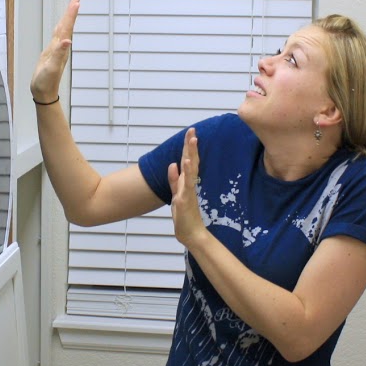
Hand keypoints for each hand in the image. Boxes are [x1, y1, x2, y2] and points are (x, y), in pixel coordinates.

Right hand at [31, 0, 79, 103]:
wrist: (43, 92)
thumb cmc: (46, 82)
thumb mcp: (52, 68)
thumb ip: (59, 54)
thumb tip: (68, 41)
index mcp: (61, 48)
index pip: (67, 28)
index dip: (71, 14)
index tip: (76, 2)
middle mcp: (61, 47)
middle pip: (67, 26)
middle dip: (71, 12)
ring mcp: (57, 49)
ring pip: (63, 30)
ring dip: (67, 18)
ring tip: (72, 8)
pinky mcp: (51, 52)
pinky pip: (57, 36)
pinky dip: (60, 28)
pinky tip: (61, 26)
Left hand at [166, 128, 207, 246]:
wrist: (191, 234)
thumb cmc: (185, 217)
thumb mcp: (176, 195)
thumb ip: (174, 180)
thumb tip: (172, 164)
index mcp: (186, 183)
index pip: (187, 161)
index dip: (188, 147)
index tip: (190, 132)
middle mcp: (189, 185)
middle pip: (191, 161)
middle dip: (191, 146)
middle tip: (193, 130)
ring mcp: (188, 191)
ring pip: (191, 170)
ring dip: (191, 154)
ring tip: (192, 140)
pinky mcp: (186, 199)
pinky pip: (187, 184)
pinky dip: (187, 172)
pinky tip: (188, 162)